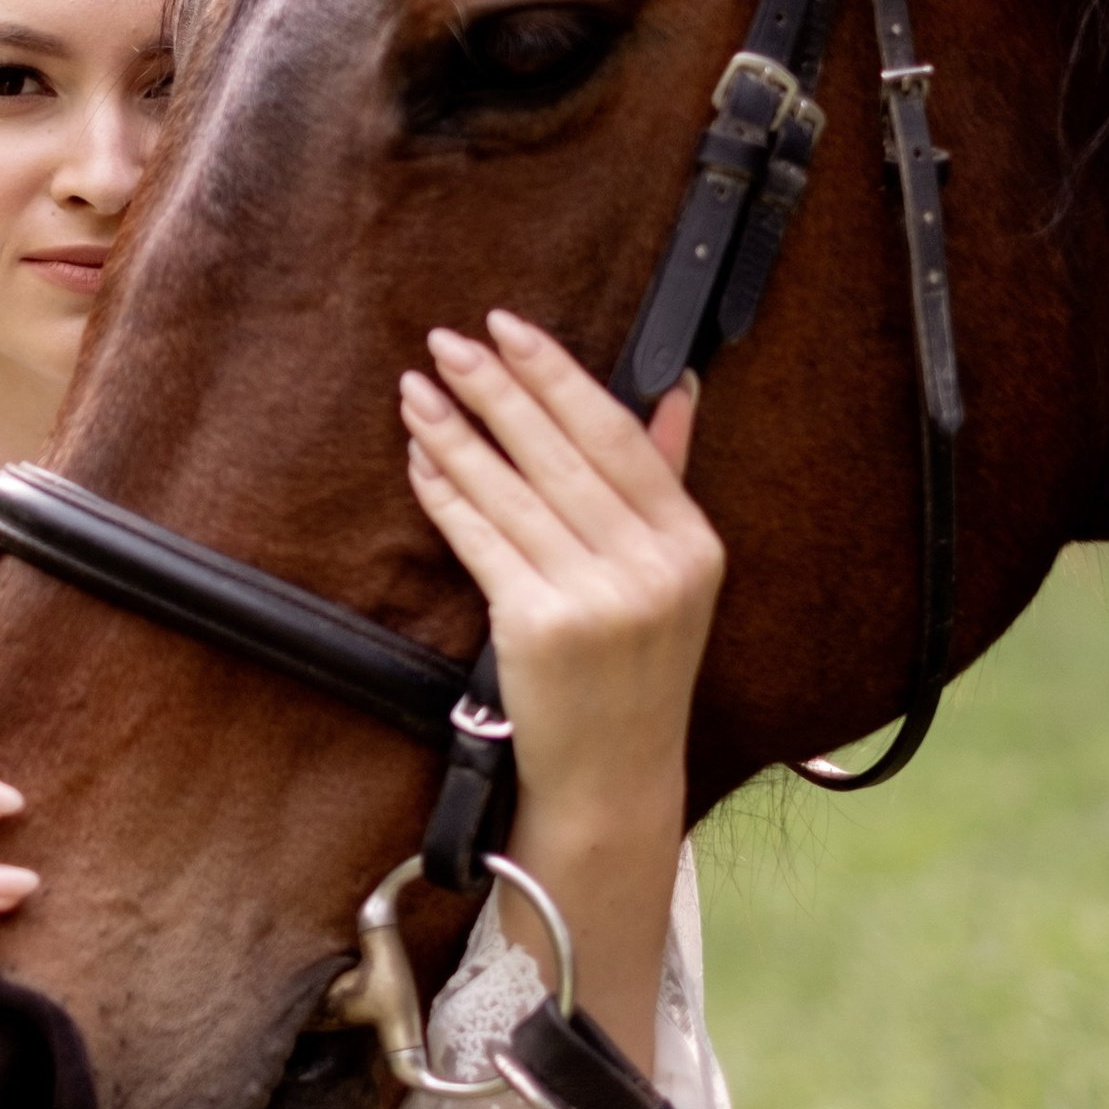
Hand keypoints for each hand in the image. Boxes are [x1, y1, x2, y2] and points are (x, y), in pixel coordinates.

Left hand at [399, 310, 723, 1070]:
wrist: (613, 779)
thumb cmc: (636, 672)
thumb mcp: (676, 579)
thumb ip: (667, 480)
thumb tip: (677, 391)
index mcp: (692, 543)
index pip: (619, 433)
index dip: (559, 373)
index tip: (511, 328)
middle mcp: (651, 566)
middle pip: (559, 450)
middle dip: (497, 387)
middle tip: (447, 341)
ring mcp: (596, 598)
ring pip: (510, 490)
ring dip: (456, 433)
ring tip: (417, 391)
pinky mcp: (537, 627)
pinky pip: (480, 539)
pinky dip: (445, 494)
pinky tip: (420, 461)